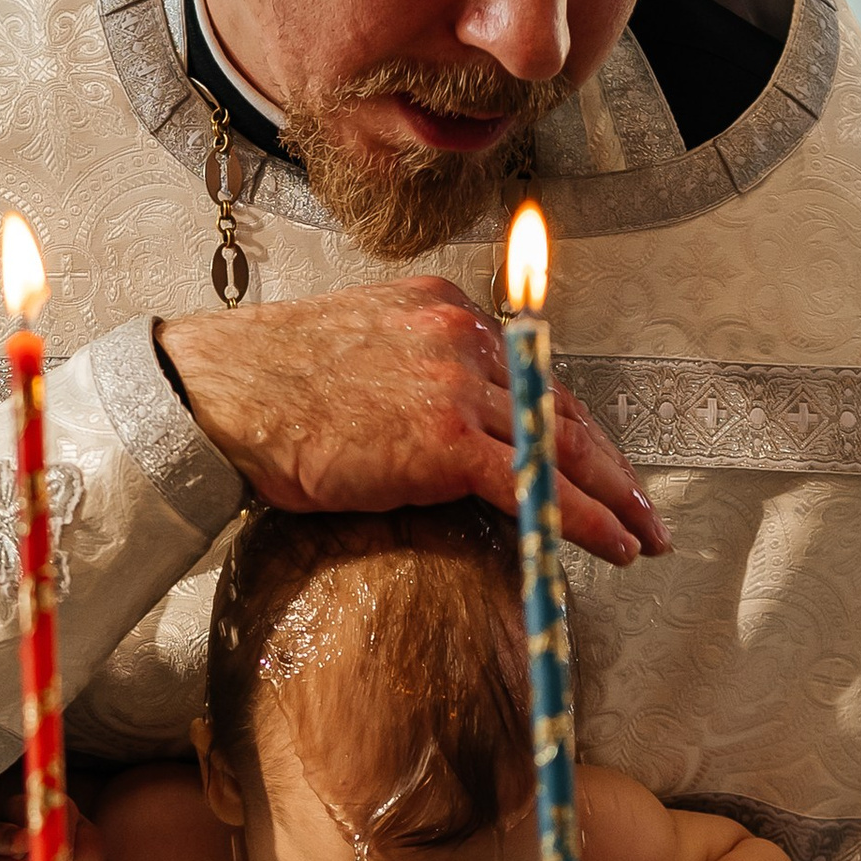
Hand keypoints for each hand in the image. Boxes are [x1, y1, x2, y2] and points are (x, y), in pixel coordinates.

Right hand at [155, 279, 666, 566]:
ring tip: (643, 538)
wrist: (214, 397)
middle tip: (646, 508)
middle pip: (559, 404)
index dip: (571, 424)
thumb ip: (408, 378)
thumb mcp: (353, 358)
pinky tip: (611, 549)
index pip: (529, 372)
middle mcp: (461, 335)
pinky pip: (534, 485)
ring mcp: (457, 385)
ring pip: (557, 446)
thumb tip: (430, 431)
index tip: (600, 461)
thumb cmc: (263, 389)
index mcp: (441, 311)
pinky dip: (581, 520)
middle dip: (611, 464)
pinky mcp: (445, 440)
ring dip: (612, 499)